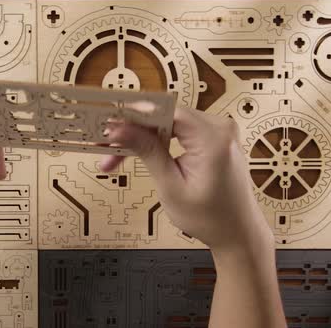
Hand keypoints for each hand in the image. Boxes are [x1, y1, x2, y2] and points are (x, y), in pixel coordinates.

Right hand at [101, 106, 272, 250]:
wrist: (238, 233)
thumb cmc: (212, 218)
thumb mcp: (171, 187)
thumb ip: (147, 152)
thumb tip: (122, 129)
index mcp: (213, 138)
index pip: (165, 111)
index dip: (133, 115)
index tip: (110, 122)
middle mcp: (220, 128)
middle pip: (164, 116)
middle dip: (133, 130)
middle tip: (106, 143)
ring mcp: (218, 132)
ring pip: (168, 123)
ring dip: (141, 137)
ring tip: (116, 154)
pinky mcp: (213, 138)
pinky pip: (178, 130)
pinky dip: (157, 140)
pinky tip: (138, 149)